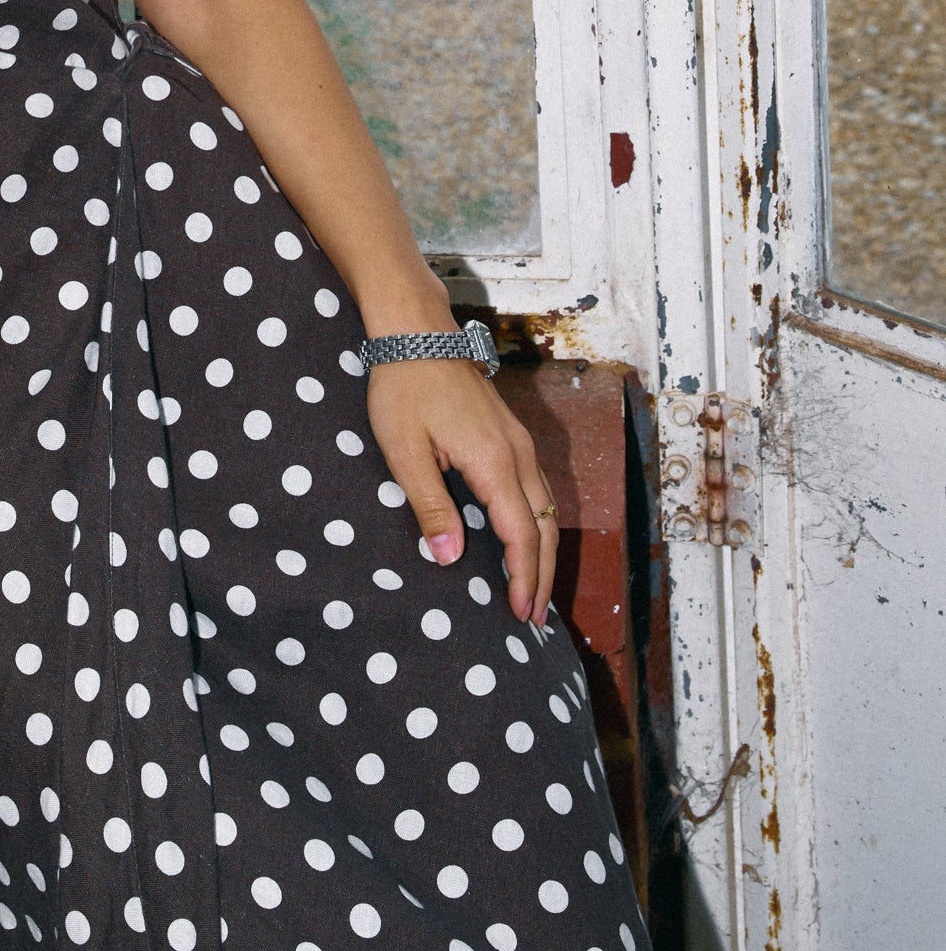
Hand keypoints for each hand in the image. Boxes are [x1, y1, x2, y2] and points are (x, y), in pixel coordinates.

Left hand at [363, 361, 559, 625]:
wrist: (416, 332)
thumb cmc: (403, 388)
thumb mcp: (405, 451)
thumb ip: (430, 505)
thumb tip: (450, 558)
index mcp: (494, 462)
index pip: (521, 535)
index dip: (523, 578)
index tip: (521, 614)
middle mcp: (517, 454)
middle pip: (544, 527)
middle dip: (542, 576)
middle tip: (534, 618)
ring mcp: (518, 442)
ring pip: (546, 508)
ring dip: (543, 551)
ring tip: (534, 589)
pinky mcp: (510, 434)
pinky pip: (536, 489)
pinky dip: (537, 524)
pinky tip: (524, 538)